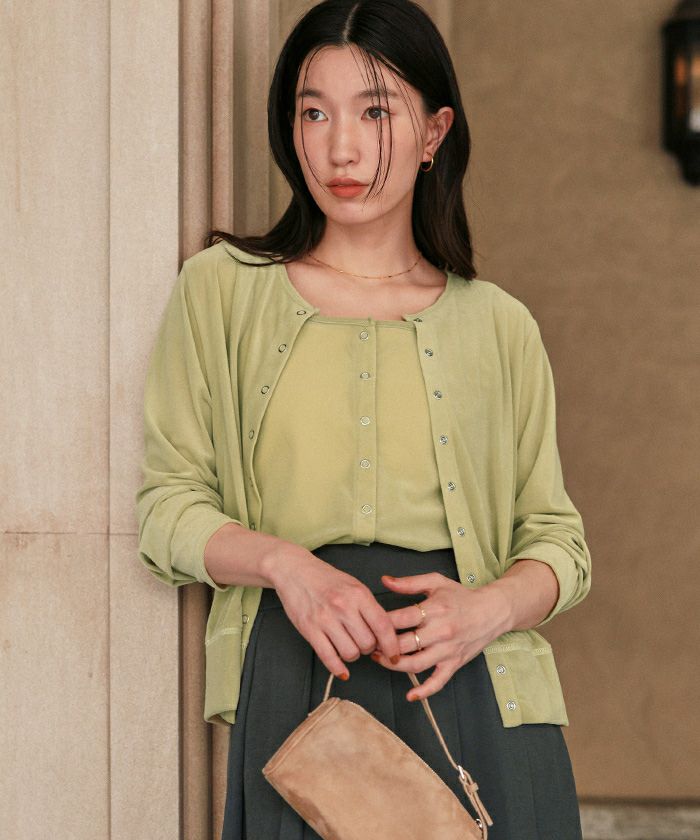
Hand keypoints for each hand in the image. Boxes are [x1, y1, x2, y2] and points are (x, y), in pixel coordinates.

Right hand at [271, 551, 401, 681]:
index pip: (383, 626)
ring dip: (353, 655)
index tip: (394, 655)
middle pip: (367, 643)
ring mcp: (325, 619)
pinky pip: (328, 657)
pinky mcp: (309, 629)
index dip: (391, 645)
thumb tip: (385, 634)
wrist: (295, 570)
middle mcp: (343, 606)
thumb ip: (369, 608)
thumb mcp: (354, 586)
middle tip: (363, 642)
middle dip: (369, 648)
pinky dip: (338, 668)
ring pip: (350, 653)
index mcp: (358, 594)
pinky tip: (342, 670)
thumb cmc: (326, 579)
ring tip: (348, 645)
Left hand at [369, 572, 511, 702]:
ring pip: (416, 664)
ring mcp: (447, 650)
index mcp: (434, 609)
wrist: (492, 611)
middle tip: (367, 642)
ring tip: (379, 658)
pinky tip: (410, 695)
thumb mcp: (435, 582)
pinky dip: (424, 691)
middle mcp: (440, 631)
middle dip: (382, 645)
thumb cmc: (461, 596)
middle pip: (404, 644)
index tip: (367, 623)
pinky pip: (438, 682)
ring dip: (394, 665)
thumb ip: (408, 583)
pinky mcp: (454, 663)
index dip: (379, 623)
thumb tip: (384, 580)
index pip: (400, 619)